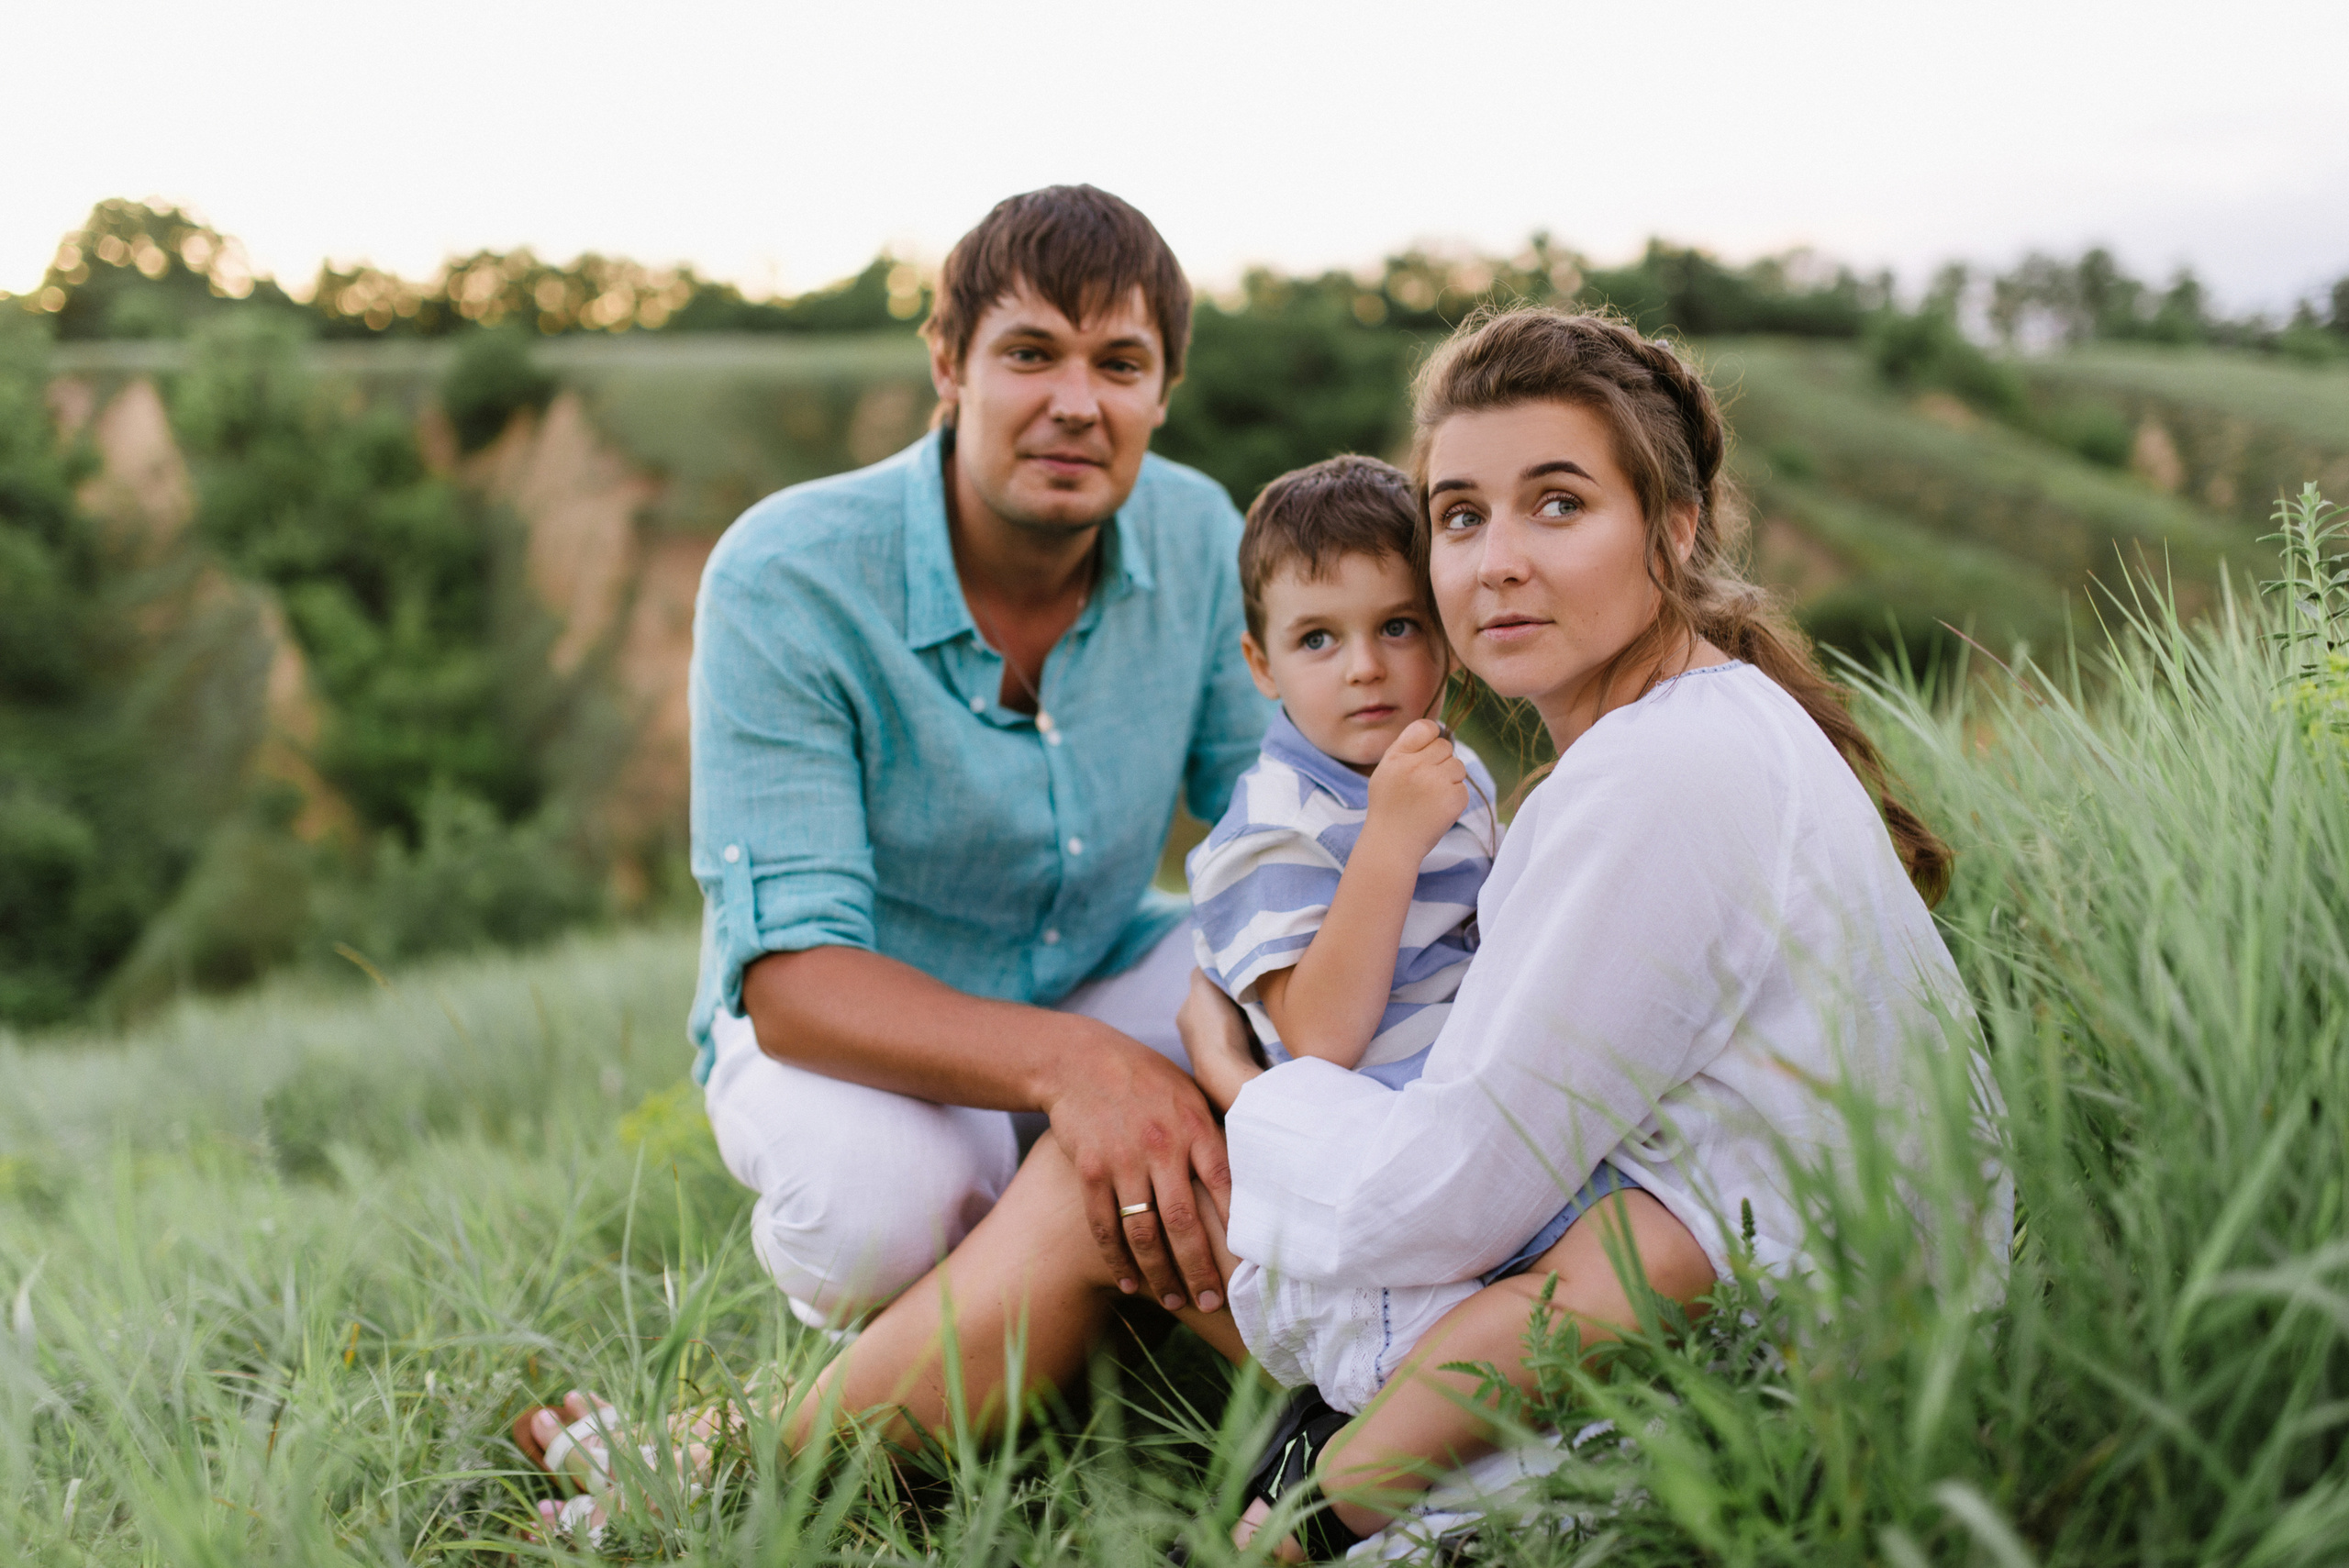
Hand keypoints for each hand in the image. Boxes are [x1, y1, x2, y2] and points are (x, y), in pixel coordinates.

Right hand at [1041, 1027, 1231, 1314]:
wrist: (1080, 1062)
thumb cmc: (1146, 1080)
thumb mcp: (1190, 1094)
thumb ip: (1213, 1134)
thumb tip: (1254, 1176)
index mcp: (1195, 1126)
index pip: (1225, 1184)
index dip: (1239, 1226)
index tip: (1253, 1264)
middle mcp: (1162, 1145)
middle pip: (1184, 1220)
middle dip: (1199, 1268)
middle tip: (1212, 1302)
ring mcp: (1123, 1159)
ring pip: (1143, 1231)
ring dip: (1159, 1273)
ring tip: (1174, 1301)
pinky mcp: (1090, 1170)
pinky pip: (1105, 1225)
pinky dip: (1117, 1258)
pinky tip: (1129, 1281)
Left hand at [1179, 967, 1262, 1114]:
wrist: (1230, 1072)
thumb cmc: (1215, 1028)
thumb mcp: (1203, 988)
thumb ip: (1202, 971)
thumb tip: (1207, 963)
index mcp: (1185, 1017)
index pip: (1203, 992)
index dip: (1220, 985)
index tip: (1238, 981)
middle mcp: (1195, 1036)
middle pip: (1219, 1010)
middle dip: (1235, 1004)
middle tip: (1253, 997)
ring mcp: (1212, 1053)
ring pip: (1234, 1026)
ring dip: (1247, 1021)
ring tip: (1261, 1014)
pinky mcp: (1230, 1067)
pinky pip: (1246, 1043)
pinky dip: (1255, 1037)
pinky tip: (1264, 1033)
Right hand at [1365, 718, 1468, 860]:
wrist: (1392, 844)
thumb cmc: (1389, 806)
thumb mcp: (1385, 771)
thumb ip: (1406, 749)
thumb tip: (1434, 731)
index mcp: (1398, 756)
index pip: (1426, 727)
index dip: (1431, 736)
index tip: (1427, 750)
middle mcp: (1417, 766)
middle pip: (1445, 746)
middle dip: (1440, 761)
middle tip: (1426, 782)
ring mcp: (1437, 783)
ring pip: (1458, 765)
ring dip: (1450, 778)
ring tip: (1431, 797)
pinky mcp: (1454, 799)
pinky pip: (1463, 787)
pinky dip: (1454, 798)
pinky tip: (1437, 809)